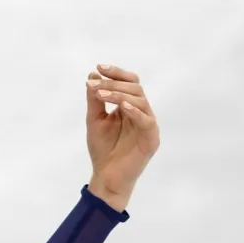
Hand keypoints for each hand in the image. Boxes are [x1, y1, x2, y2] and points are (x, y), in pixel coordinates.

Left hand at [84, 64, 159, 209]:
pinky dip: (134, 111)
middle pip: (135, 88)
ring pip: (140, 100)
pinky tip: (121, 106)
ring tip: (100, 94)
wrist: (106, 175)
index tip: (99, 67)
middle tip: (94, 84)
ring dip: (118, 94)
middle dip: (113, 83)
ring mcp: (148, 125)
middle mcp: (141, 113)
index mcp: (129, 106)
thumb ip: (95, 98)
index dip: (116, 73)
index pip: (129, 83)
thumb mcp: (94, 119)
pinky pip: (146, 120)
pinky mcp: (151, 139)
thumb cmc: (102, 148)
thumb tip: (92, 74)